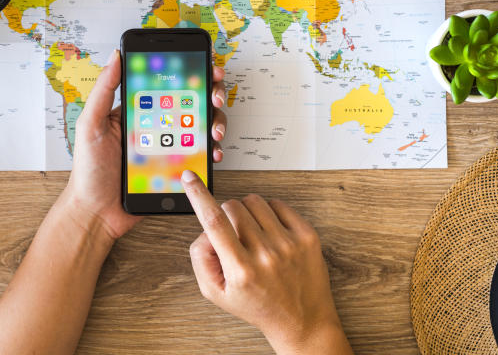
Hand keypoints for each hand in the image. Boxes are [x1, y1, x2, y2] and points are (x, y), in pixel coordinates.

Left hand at [64, 50, 227, 240]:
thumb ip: (104, 89)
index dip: (191, 71)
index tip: (206, 66)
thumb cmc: (89, 170)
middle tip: (215, 96)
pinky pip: (201, 155)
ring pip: (202, 126)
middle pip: (193, 100)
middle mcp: (158, 124)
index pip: (168, 83)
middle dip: (212, 93)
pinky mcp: (178, 168)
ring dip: (217, 121)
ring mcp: (170, 146)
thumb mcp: (91, 124)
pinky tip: (213, 152)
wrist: (97, 213)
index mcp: (139, 109)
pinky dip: (213, 150)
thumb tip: (115, 55)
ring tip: (214, 130)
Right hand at [182, 171, 352, 354]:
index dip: (198, 195)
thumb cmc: (258, 305)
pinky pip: (278, 204)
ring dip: (247, 212)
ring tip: (254, 236)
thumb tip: (206, 228)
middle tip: (234, 237)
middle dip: (227, 216)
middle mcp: (266, 255)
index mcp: (241, 270)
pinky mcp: (307, 235)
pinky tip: (270, 233)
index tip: (189, 177)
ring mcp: (289, 243)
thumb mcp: (217, 293)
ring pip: (254, 201)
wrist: (302, 320)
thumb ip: (201, 258)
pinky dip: (269, 212)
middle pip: (233, 207)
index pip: (214, 222)